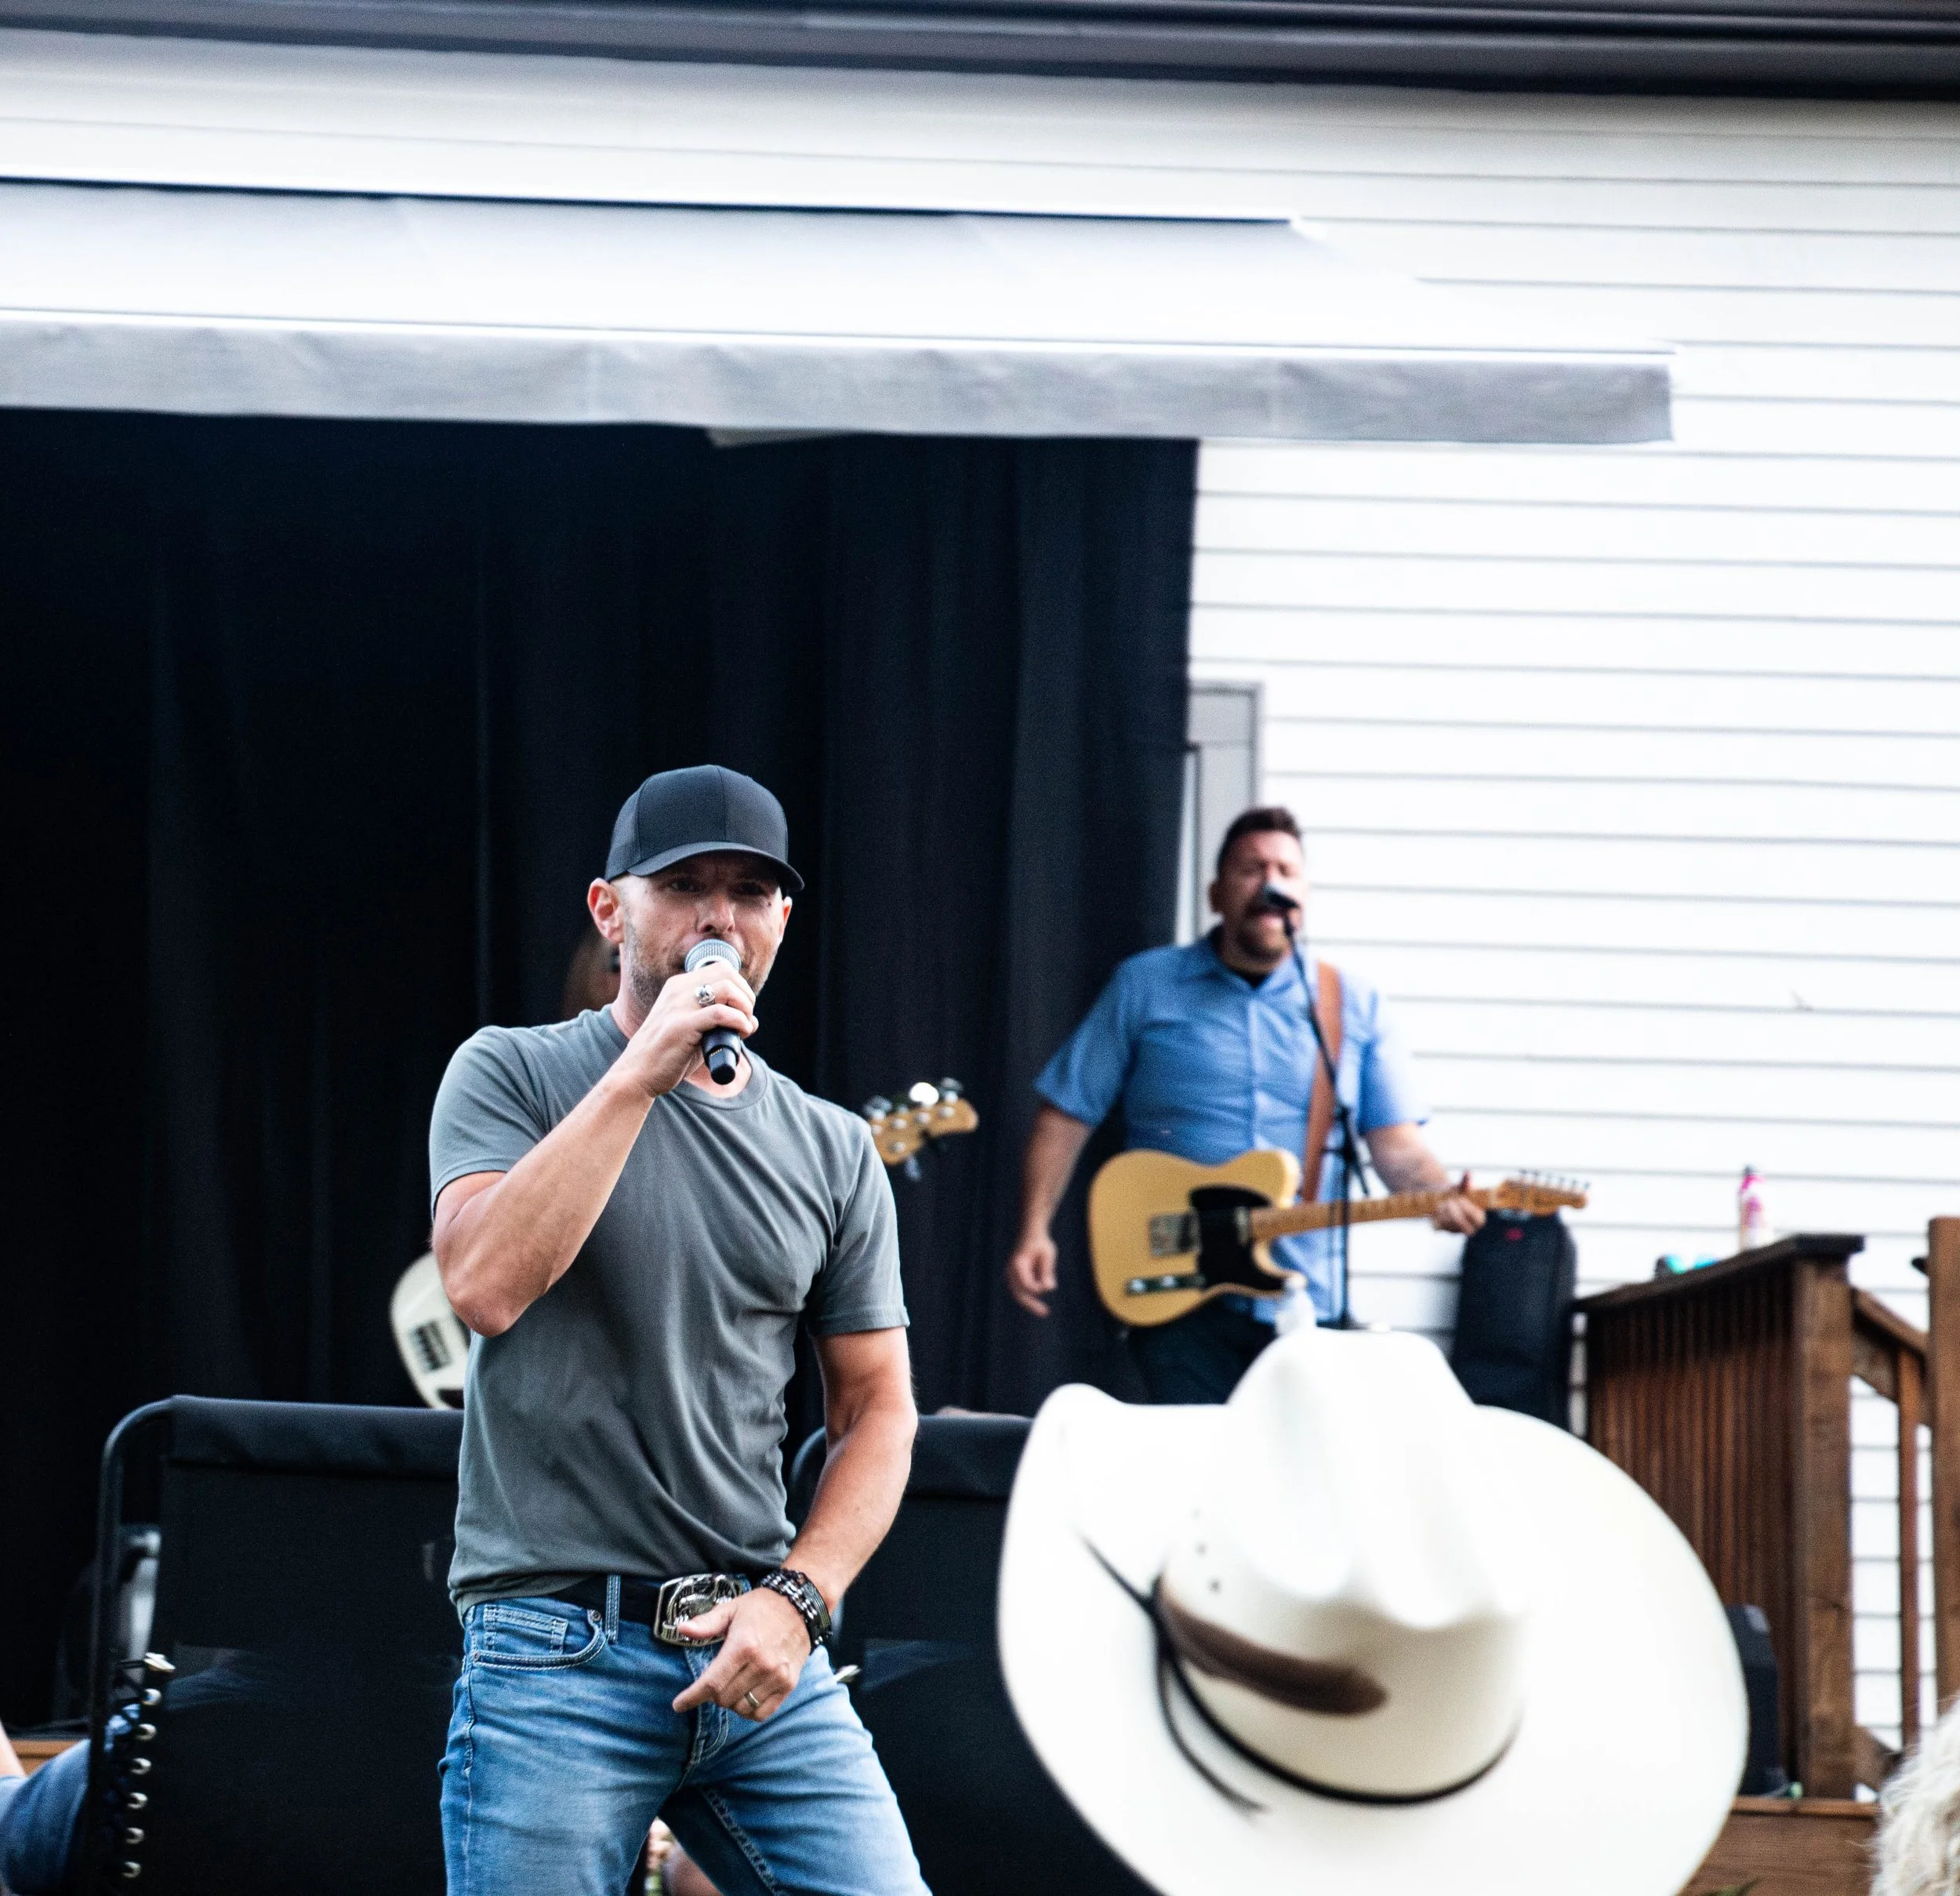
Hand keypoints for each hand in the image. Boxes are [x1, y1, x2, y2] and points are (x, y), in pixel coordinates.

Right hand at [617, 963, 757, 1099]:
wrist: (637, 1075)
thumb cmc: (667, 1055)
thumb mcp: (692, 1029)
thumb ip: (719, 1022)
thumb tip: (752, 1021)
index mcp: (678, 986)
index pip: (720, 968)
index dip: (740, 987)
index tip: (743, 1009)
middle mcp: (677, 990)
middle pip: (726, 972)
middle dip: (745, 994)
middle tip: (746, 1016)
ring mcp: (678, 1006)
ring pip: (726, 988)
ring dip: (744, 1006)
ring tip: (744, 1026)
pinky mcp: (681, 1026)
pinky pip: (720, 1014)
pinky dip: (739, 1022)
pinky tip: (741, 1033)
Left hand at [670, 1587, 811, 1721]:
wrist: (800, 1606)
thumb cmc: (761, 1607)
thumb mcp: (731, 1609)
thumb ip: (706, 1623)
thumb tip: (682, 1629)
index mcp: (743, 1645)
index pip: (712, 1683)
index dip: (692, 1697)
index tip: (679, 1704)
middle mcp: (761, 1664)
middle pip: (724, 1698)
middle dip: (712, 1694)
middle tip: (715, 1680)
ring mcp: (777, 1676)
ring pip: (742, 1708)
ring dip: (731, 1702)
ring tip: (732, 1685)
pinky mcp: (789, 1684)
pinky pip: (762, 1713)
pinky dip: (749, 1710)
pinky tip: (746, 1696)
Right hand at [1006, 1231, 1058, 1316]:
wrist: (1031, 1232)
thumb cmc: (1041, 1243)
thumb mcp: (1047, 1254)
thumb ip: (1047, 1271)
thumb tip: (1049, 1288)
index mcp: (1018, 1265)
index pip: (1027, 1285)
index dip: (1039, 1288)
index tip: (1050, 1285)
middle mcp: (1011, 1271)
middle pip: (1018, 1294)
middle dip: (1031, 1305)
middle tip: (1045, 1313)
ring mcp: (1011, 1274)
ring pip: (1019, 1294)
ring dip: (1030, 1302)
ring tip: (1043, 1311)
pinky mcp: (1016, 1276)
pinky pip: (1021, 1290)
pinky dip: (1031, 1295)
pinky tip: (1040, 1299)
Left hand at [1430, 1173, 1485, 1235]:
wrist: (1440, 1195)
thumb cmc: (1456, 1192)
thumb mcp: (1461, 1187)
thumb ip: (1465, 1182)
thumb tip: (1468, 1173)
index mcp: (1477, 1217)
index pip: (1479, 1222)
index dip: (1470, 1212)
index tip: (1462, 1200)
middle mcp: (1467, 1227)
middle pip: (1466, 1230)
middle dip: (1457, 1215)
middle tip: (1450, 1202)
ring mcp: (1453, 1230)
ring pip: (1450, 1227)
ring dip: (1445, 1212)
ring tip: (1444, 1201)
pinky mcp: (1440, 1228)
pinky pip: (1438, 1226)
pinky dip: (1436, 1215)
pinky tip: (1439, 1207)